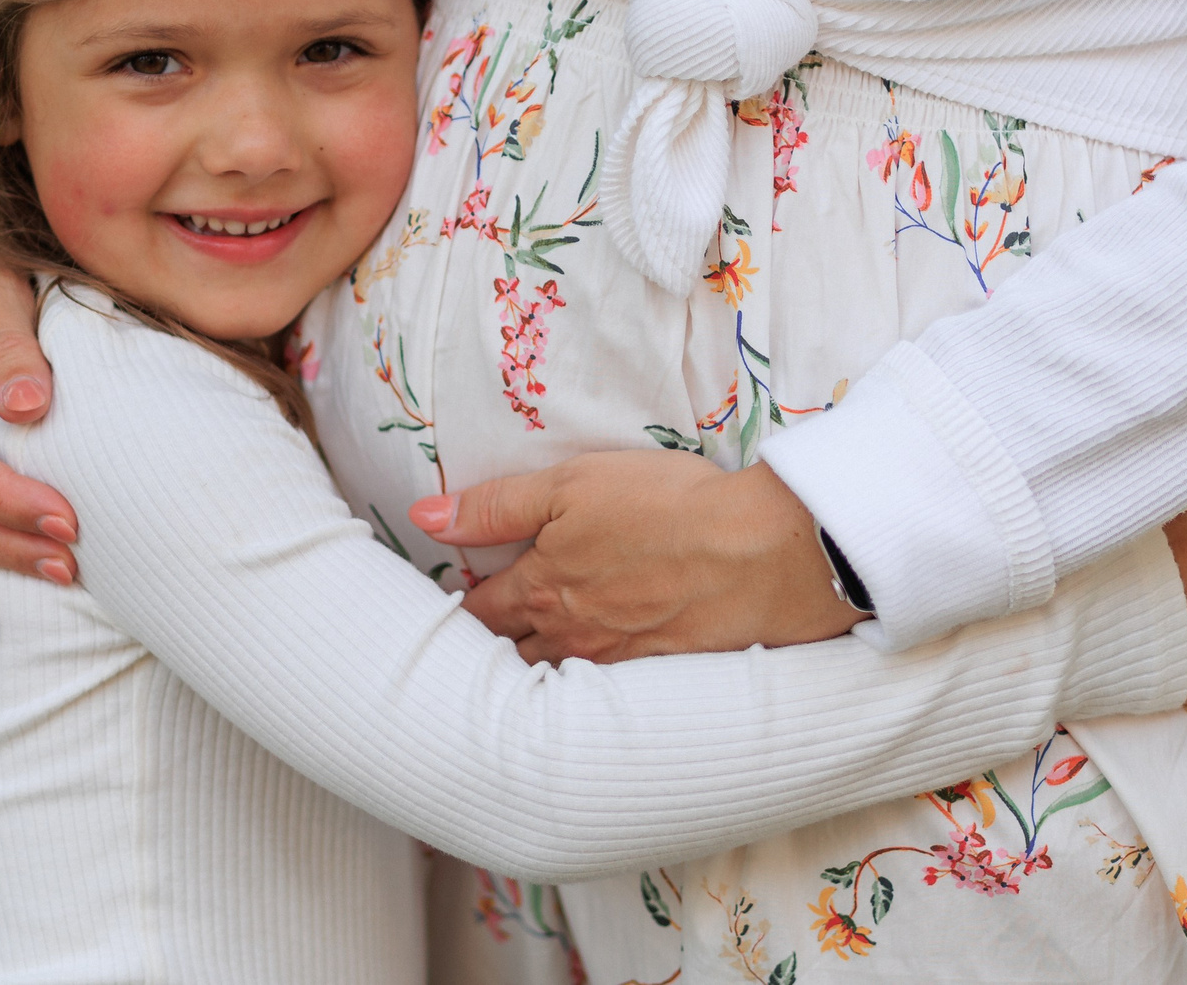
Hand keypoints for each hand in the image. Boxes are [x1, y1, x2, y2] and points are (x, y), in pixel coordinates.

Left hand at [411, 449, 866, 663]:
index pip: (480, 614)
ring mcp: (619, 664)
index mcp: (543, 590)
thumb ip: (496, 506)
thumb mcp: (570, 486)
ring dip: (531, 682)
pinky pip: (608, 699)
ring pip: (557, 684)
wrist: (762, 553)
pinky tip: (586, 700)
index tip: (441, 618)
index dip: (458, 614)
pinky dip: (586, 700)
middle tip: (460, 663)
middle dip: (485, 658)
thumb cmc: (667, 507)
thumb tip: (424, 518)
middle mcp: (573, 638)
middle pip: (511, 659)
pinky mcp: (663, 676)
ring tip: (512, 685)